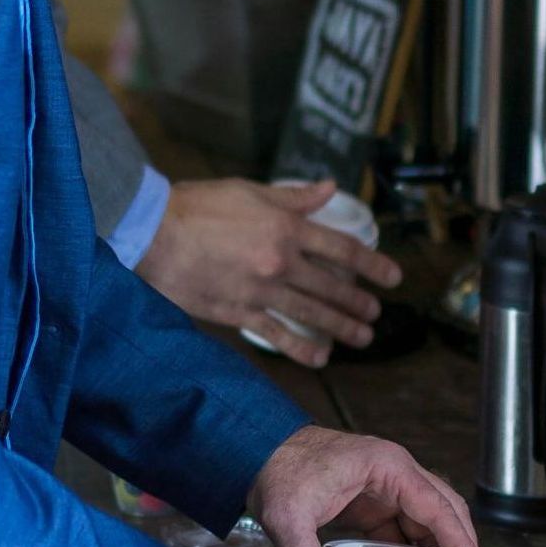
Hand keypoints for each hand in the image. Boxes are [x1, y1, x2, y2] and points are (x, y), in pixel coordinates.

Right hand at [136, 177, 401, 366]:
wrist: (152, 234)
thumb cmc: (198, 206)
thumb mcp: (250, 190)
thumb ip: (293, 197)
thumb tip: (329, 188)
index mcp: (287, 227)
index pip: (343, 248)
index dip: (373, 265)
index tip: (393, 277)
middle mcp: (282, 261)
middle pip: (333, 286)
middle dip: (360, 302)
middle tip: (376, 313)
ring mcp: (262, 291)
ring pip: (313, 314)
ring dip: (343, 327)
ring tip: (363, 337)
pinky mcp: (240, 313)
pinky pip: (278, 335)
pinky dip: (302, 349)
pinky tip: (322, 358)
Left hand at [248, 425, 481, 546]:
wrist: (259, 451)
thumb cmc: (278, 471)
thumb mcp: (288, 517)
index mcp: (388, 467)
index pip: (438, 508)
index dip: (460, 544)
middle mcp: (396, 471)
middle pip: (446, 509)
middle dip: (463, 546)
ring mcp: (387, 484)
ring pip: (431, 516)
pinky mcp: (374, 498)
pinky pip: (407, 523)